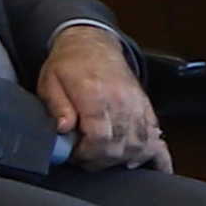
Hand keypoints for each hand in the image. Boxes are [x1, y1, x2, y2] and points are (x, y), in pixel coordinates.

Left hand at [37, 22, 166, 170]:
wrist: (92, 44)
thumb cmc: (69, 64)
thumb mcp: (50, 82)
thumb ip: (57, 107)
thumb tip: (64, 129)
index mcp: (94, 94)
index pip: (99, 138)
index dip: (87, 154)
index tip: (75, 155)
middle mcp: (120, 100)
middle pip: (120, 146)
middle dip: (101, 161)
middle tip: (85, 159)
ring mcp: (136, 104)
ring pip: (140, 144)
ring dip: (124, 158)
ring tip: (106, 159)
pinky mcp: (145, 106)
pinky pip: (155, 134)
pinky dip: (149, 150)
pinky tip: (138, 158)